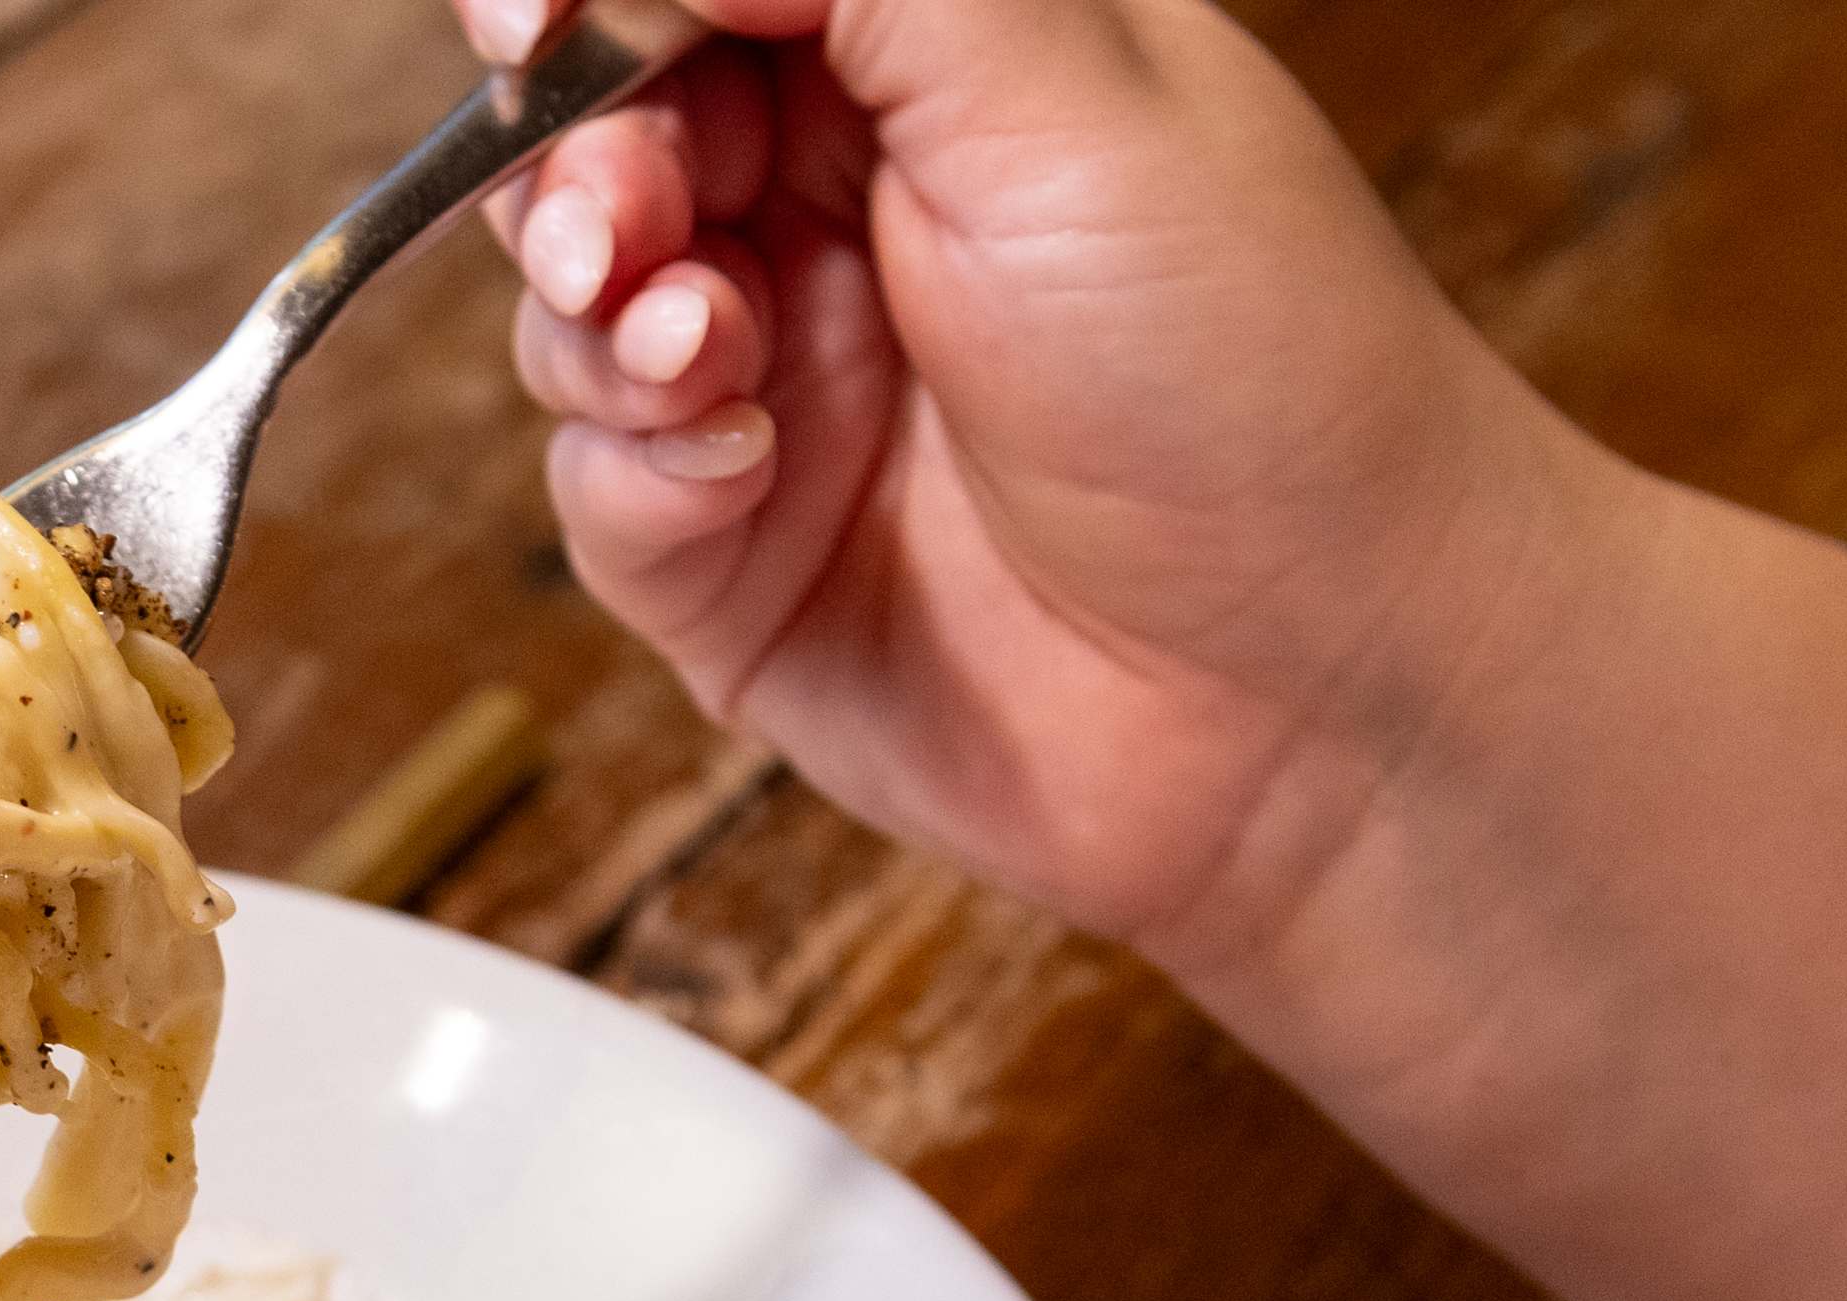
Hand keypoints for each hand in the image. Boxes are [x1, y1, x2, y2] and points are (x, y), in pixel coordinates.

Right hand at [452, 0, 1599, 971]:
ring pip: (571, 320)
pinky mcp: (736, 569)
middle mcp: (843, 221)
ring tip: (707, 357)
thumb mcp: (1068, 92)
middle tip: (620, 231)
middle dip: (577, 172)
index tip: (536, 22)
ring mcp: (780, 394)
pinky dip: (637, 475)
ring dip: (603, 328)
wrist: (1309, 687)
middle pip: (598, 143)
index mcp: (936, 69)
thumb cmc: (1255, 371)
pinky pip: (597, 494)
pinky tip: (743, 474)